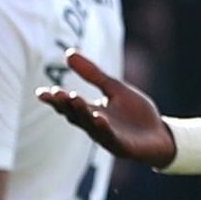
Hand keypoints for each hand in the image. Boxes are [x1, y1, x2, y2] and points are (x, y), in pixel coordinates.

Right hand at [35, 50, 178, 168]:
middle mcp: (94, 125)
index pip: (69, 105)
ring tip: (74, 98)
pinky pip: (110, 137)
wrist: (160, 135)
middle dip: (65, 104)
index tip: (41, 92)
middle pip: (75, 114)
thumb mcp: (114, 89)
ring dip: (81, 112)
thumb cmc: (136, 113)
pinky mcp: (121, 146)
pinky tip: (98, 118)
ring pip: (89, 125)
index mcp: (91, 111)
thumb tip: (68, 53)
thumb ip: (93, 74)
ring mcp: (107, 136)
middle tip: (56, 92)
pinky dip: (103, 128)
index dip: (55, 99)